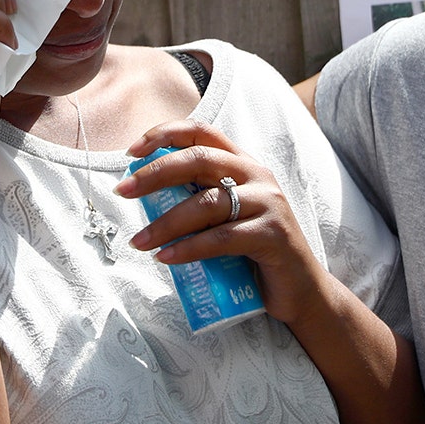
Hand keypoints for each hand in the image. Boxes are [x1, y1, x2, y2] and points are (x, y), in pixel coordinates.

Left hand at [114, 120, 333, 325]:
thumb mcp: (226, 218)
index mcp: (243, 165)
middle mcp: (258, 176)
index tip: (131, 152)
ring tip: (139, 242)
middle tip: (123, 191)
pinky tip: (166, 258)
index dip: (165, 135)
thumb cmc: (253, 253)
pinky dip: (189, 248)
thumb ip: (199, 201)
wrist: (301, 291)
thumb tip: (144, 199)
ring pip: (207, 203)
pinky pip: (222, 238)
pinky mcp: (273, 236)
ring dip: (166, 222)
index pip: (202, 132)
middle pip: (200, 160)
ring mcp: (269, 205)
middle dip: (156, 172)